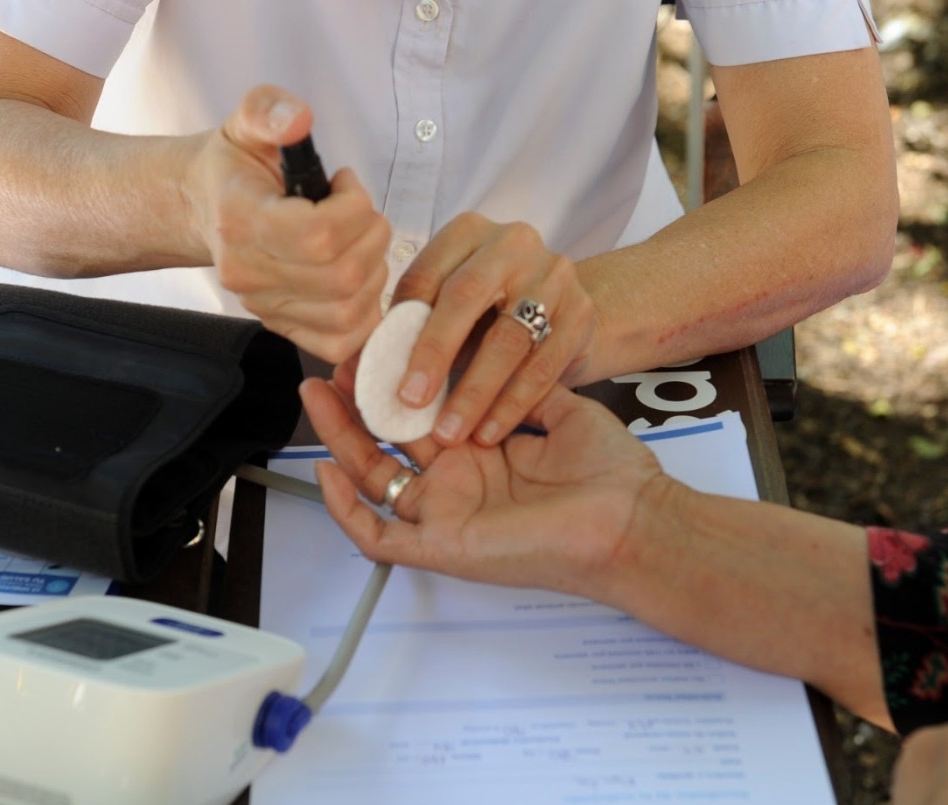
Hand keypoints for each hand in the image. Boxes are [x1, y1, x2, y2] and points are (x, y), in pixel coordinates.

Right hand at [184, 85, 390, 362]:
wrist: (204, 205)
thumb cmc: (236, 165)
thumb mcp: (248, 120)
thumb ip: (270, 110)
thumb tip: (297, 120)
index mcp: (239, 219)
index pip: (318, 235)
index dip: (354, 207)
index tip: (346, 183)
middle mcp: (247, 272)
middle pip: (342, 276)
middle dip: (371, 236)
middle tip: (360, 211)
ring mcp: (263, 306)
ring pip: (348, 311)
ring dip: (374, 271)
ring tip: (359, 240)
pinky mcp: (280, 324)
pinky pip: (339, 343)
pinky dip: (366, 315)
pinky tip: (359, 278)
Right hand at [299, 376, 665, 596]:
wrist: (632, 520)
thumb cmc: (611, 477)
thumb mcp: (565, 413)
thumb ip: (527, 388)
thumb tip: (505, 355)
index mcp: (480, 455)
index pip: (419, 417)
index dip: (392, 384)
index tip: (373, 347)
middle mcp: (456, 484)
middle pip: (383, 443)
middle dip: (352, 404)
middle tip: (331, 366)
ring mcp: (444, 515)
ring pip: (371, 480)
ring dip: (339, 440)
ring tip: (315, 395)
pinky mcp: (440, 546)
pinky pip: (377, 535)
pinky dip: (345, 510)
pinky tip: (324, 472)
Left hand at [390, 212, 597, 446]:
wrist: (567, 311)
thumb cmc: (492, 311)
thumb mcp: (452, 306)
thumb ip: (414, 325)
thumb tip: (362, 368)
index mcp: (468, 233)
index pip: (425, 276)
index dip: (400, 327)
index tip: (381, 374)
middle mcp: (512, 243)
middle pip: (465, 297)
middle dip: (434, 354)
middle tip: (410, 401)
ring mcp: (553, 275)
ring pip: (507, 338)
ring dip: (475, 392)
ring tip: (450, 433)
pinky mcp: (581, 313)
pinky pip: (543, 365)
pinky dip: (513, 404)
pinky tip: (491, 432)